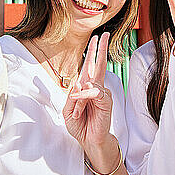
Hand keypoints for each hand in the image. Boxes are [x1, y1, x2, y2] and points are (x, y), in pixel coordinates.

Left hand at [63, 32, 112, 148]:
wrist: (89, 140)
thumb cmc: (80, 124)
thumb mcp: (68, 110)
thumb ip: (73, 96)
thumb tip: (80, 83)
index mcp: (86, 87)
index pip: (90, 65)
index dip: (93, 52)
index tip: (96, 38)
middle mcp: (96, 87)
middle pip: (100, 63)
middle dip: (101, 49)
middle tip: (105, 35)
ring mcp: (102, 93)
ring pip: (90, 82)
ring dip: (80, 98)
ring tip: (77, 112)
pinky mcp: (106, 100)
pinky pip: (94, 92)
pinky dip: (85, 97)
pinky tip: (82, 101)